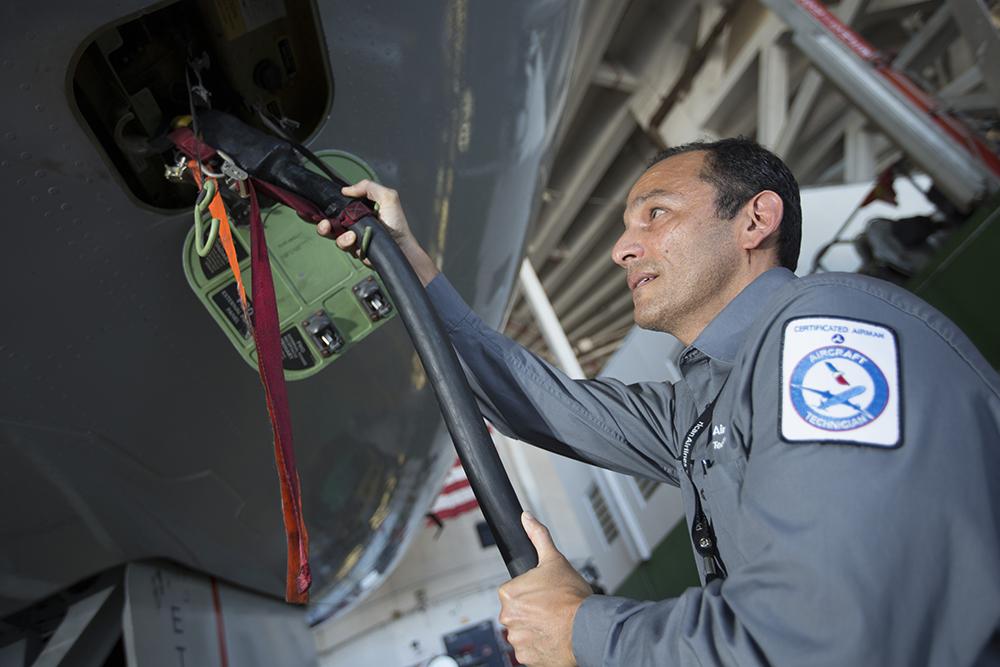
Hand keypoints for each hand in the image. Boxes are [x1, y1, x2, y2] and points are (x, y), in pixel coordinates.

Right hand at [316, 179, 438, 285]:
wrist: (403, 247)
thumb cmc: (397, 224)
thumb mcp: (387, 197)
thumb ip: (368, 187)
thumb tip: (346, 189)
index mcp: (359, 211)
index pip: (336, 208)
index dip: (323, 210)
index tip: (313, 211)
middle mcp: (354, 225)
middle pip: (329, 225)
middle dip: (323, 226)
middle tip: (324, 226)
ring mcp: (355, 240)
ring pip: (337, 238)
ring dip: (340, 237)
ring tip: (351, 237)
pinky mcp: (357, 252)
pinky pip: (348, 249)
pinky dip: (351, 246)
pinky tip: (359, 244)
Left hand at [498, 513, 590, 666]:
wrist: (588, 629)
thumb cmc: (572, 598)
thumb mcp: (556, 560)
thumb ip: (538, 537)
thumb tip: (527, 518)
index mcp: (509, 593)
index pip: (514, 592)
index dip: (531, 592)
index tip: (545, 595)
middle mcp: (508, 618)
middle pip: (517, 613)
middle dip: (532, 612)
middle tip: (552, 610)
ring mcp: (517, 639)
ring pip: (523, 632)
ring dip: (536, 630)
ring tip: (555, 624)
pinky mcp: (526, 658)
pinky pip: (529, 651)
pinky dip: (540, 646)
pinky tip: (554, 638)